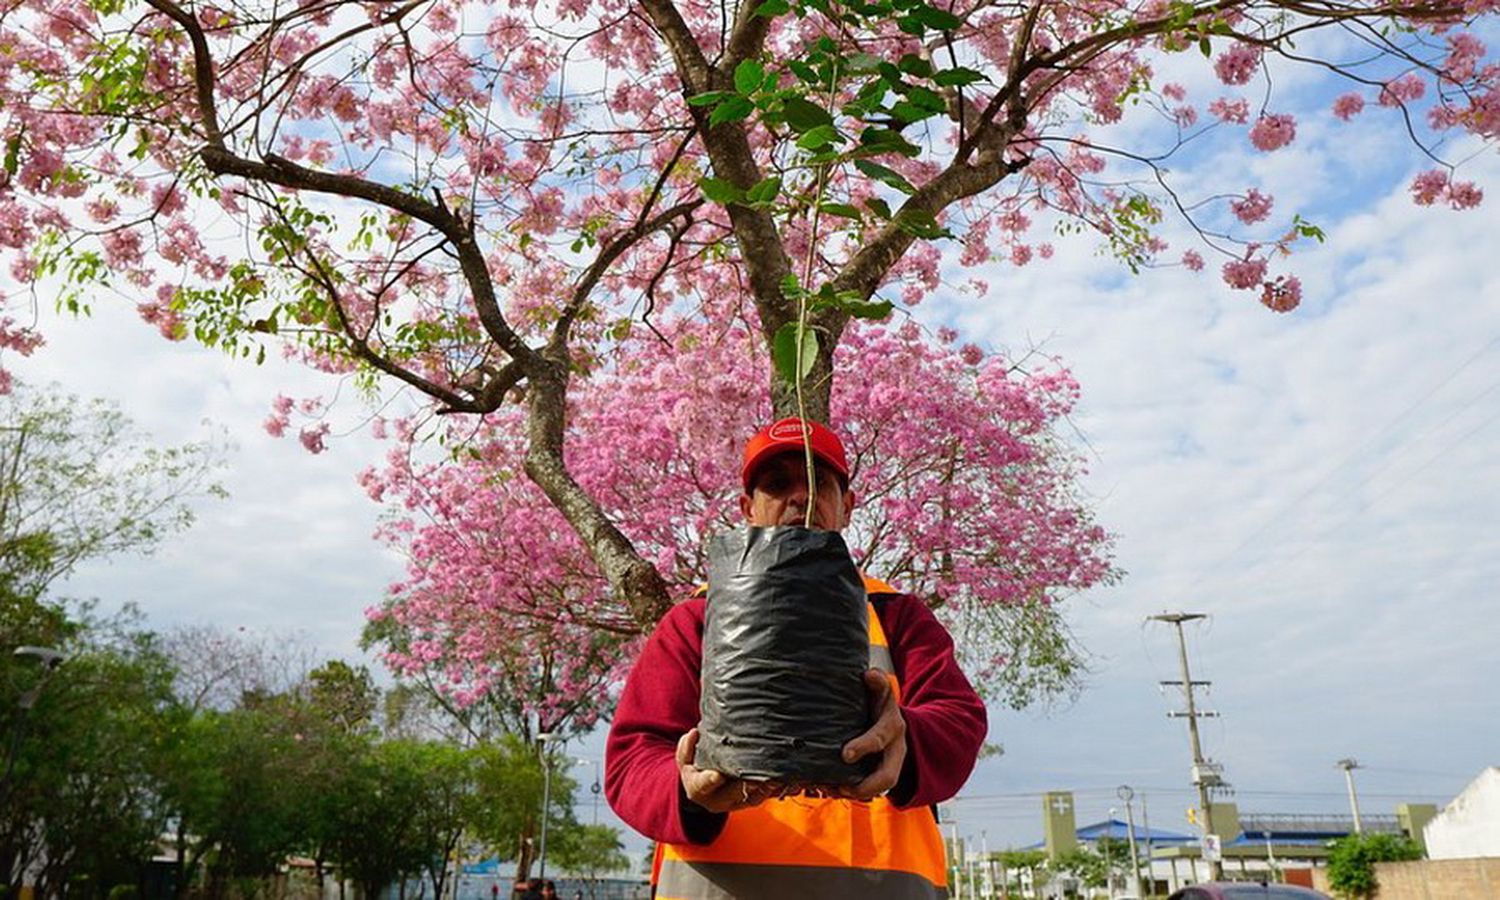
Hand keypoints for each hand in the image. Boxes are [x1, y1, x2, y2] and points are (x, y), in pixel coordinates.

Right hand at [677, 728, 780, 812]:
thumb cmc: (695, 768)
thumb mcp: (685, 758)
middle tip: (758, 775)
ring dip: (767, 788)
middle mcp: (718, 801)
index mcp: (698, 789)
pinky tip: (791, 782)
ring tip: (779, 777)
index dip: (711, 780)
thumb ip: (687, 747)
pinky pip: (766, 797)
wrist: (703, 790)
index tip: (718, 775)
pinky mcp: (751, 801)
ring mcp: (736, 803)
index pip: (704, 785)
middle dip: (746, 784)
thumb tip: (694, 733)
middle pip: (733, 793)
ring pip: (753, 798)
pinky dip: (777, 790)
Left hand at [838, 669, 906, 800]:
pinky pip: (869, 791)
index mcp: (893, 727)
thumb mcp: (881, 690)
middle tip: (841, 787)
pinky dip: (850, 793)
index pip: (881, 738)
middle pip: (888, 776)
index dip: (865, 746)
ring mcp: (890, 765)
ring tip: (832, 791)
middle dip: (866, 785)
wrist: (893, 721)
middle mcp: (895, 750)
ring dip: (855, 793)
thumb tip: (869, 674)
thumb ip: (877, 682)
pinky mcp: (879, 775)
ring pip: (879, 790)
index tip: (845, 754)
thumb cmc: (880, 703)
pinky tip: (831, 790)